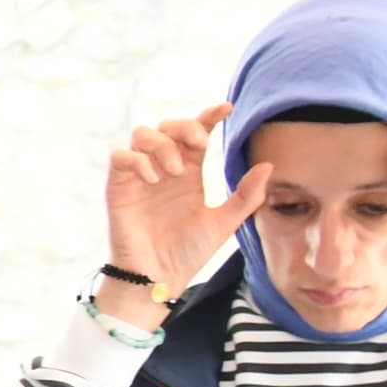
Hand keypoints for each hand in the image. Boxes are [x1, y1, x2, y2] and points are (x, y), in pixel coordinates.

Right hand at [96, 103, 243, 324]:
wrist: (158, 277)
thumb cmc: (188, 252)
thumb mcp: (224, 223)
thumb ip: (246, 197)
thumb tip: (268, 166)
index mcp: (189, 172)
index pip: (197, 133)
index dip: (209, 116)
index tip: (227, 108)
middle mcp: (163, 168)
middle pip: (167, 126)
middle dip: (184, 127)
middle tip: (200, 145)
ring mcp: (139, 177)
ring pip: (142, 134)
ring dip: (162, 145)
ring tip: (175, 172)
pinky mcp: (118, 188)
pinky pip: (120, 157)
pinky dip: (137, 160)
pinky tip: (154, 178)